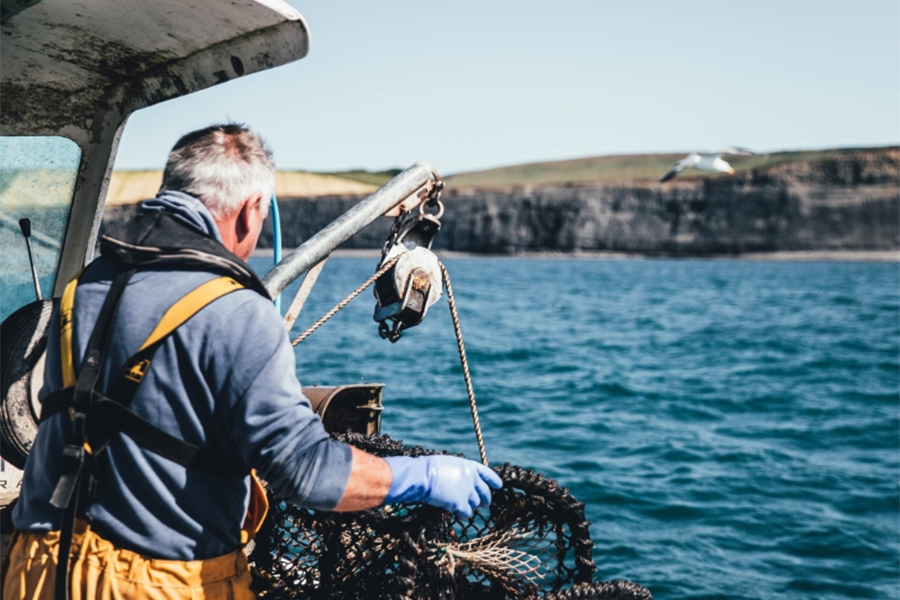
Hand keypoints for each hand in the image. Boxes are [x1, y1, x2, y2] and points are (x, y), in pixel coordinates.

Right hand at [384, 455, 502, 517]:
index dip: (494, 480)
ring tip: (463, 508)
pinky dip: (462, 514)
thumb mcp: (450, 464)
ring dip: (470, 506)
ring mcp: (467, 492)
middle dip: (486, 499)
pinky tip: (458, 513)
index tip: (499, 486)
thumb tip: (462, 481)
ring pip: (475, 503)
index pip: (487, 473)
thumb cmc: (430, 468)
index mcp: (469, 466)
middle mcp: (472, 479)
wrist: (423, 476)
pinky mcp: (460, 504)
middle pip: (485, 492)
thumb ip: (460, 472)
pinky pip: (466, 513)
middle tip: (486, 504)